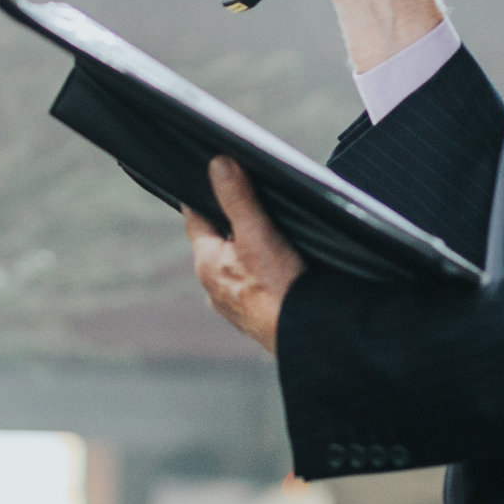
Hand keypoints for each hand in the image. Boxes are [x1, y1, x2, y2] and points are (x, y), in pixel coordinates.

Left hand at [184, 157, 304, 354]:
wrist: (308, 339)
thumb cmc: (279, 290)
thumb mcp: (257, 233)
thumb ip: (236, 198)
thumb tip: (217, 164)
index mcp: (206, 264)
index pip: (196, 220)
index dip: (204, 197)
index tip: (211, 180)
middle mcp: (214, 288)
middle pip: (217, 244)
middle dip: (230, 225)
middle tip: (250, 205)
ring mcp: (235, 307)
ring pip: (236, 268)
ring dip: (249, 253)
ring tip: (271, 237)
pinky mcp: (257, 320)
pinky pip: (255, 288)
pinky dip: (264, 277)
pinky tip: (283, 272)